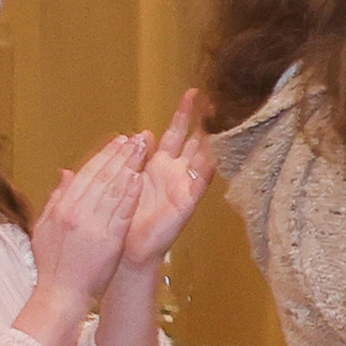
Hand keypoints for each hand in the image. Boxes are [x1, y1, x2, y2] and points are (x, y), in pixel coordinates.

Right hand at [28, 133, 145, 297]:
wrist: (61, 293)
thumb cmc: (53, 263)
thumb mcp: (46, 226)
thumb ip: (57, 198)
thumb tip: (66, 174)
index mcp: (62, 207)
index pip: (86, 174)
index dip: (104, 155)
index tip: (117, 141)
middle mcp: (76, 212)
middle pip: (102, 176)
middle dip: (120, 154)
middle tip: (136, 138)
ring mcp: (93, 225)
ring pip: (113, 189)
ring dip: (129, 167)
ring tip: (142, 151)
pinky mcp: (109, 239)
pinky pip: (122, 212)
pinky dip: (130, 194)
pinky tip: (139, 179)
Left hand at [114, 90, 215, 273]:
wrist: (126, 251)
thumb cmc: (123, 221)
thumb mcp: (120, 181)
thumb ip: (128, 159)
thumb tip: (137, 134)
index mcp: (156, 166)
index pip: (174, 133)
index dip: (183, 115)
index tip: (192, 95)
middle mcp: (173, 173)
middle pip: (193, 140)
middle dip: (204, 120)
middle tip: (217, 100)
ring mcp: (183, 186)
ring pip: (202, 156)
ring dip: (213, 139)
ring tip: (225, 119)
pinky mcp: (187, 201)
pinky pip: (202, 180)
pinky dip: (212, 166)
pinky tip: (222, 151)